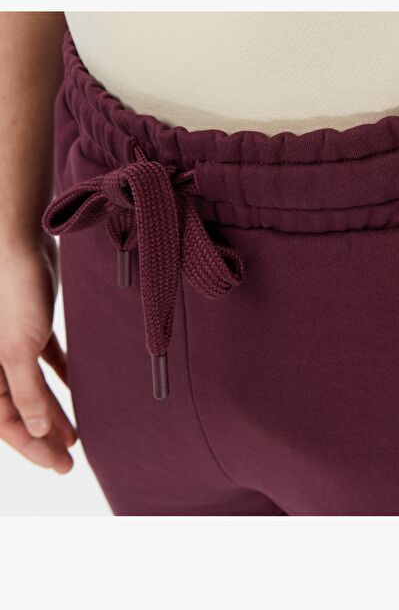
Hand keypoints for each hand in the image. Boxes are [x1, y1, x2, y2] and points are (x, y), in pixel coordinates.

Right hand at [0, 235, 76, 472]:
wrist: (21, 245)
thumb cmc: (13, 293)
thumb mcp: (17, 348)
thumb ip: (25, 392)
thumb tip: (38, 432)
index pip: (5, 423)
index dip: (32, 448)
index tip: (59, 465)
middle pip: (19, 412)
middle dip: (44, 438)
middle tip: (69, 460)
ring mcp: (14, 346)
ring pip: (34, 391)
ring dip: (53, 413)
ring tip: (76, 435)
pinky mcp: (33, 329)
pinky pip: (46, 364)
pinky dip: (61, 380)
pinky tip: (78, 392)